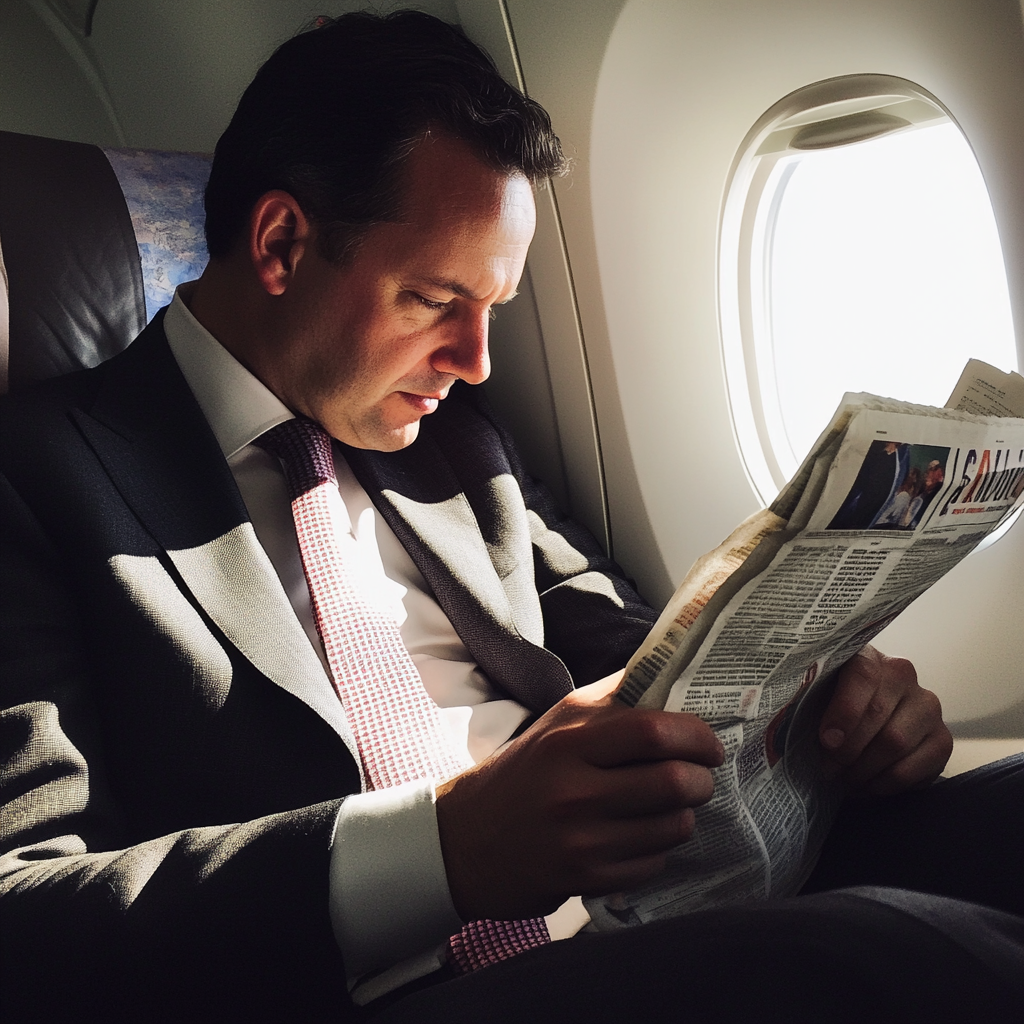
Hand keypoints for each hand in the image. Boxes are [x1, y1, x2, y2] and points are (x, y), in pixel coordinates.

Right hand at [435, 672, 724, 921]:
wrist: (465, 840)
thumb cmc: (524, 772)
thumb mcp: (557, 723)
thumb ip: (612, 699)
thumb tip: (670, 670)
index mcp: (569, 741)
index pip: (653, 731)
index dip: (695, 736)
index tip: (710, 743)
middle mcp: (574, 789)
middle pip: (673, 782)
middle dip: (701, 780)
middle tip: (700, 777)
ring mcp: (580, 839)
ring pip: (671, 827)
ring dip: (683, 816)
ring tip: (671, 807)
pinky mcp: (584, 880)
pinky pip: (652, 864)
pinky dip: (657, 850)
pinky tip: (640, 837)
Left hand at [819, 645, 952, 797]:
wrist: (865, 722)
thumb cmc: (829, 706)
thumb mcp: (815, 696)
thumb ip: (806, 700)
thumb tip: (793, 729)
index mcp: (867, 656)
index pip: (863, 675)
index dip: (845, 710)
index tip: (826, 740)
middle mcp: (903, 674)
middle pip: (878, 715)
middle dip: (847, 749)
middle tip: (827, 770)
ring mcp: (927, 706)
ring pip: (895, 743)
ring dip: (863, 770)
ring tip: (842, 780)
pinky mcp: (942, 739)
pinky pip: (912, 769)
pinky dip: (882, 785)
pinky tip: (864, 787)